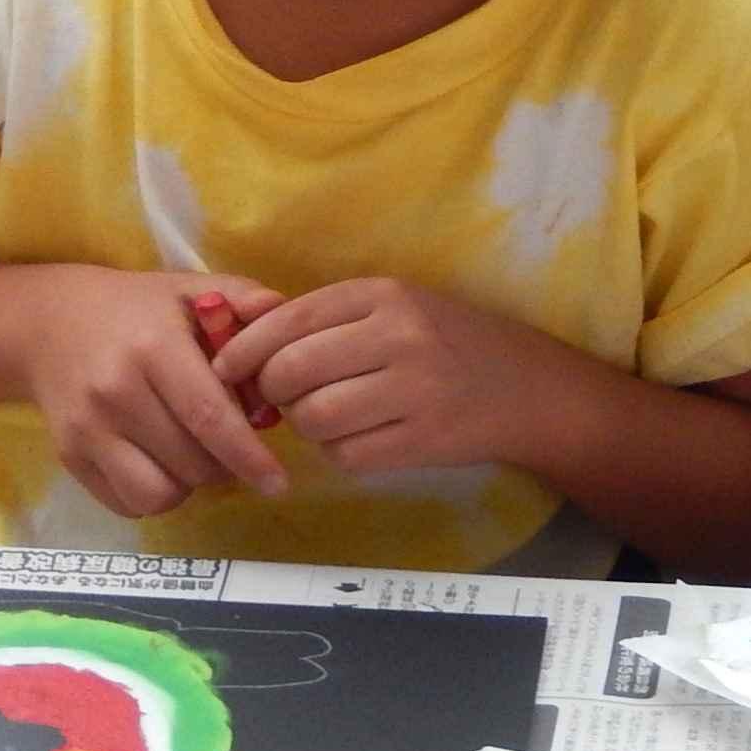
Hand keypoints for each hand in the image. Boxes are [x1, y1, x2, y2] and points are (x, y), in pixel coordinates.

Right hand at [17, 268, 289, 517]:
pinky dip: (152, 495)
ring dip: (188, 485)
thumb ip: (240, 296)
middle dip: (225, 466)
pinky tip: (156, 463)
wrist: (46, 322)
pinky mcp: (69, 455)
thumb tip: (283, 311)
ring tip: (188, 453)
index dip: (249, 456)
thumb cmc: (132, 309)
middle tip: (226, 444)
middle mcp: (116, 391)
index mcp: (152, 347)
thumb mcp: (185, 290)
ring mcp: (88, 427)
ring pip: (160, 494)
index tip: (277, 482)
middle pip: (193, 463)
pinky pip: (127, 504)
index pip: (209, 417)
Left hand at [212, 277, 581, 476]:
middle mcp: (398, 336)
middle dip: (271, 391)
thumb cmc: (445, 341)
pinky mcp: (425, 441)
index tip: (222, 367)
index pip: (289, 319)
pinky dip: (339, 453)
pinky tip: (356, 438)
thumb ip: (328, 319)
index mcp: (381, 294)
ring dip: (306, 425)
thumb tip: (243, 342)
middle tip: (277, 398)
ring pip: (316, 417)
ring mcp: (415, 391)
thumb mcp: (392, 307)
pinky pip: (349, 455)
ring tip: (323, 416)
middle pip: (293, 371)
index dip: (245, 348)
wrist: (527, 387)